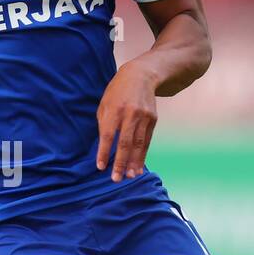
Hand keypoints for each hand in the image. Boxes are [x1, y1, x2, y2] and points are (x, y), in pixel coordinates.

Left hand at [96, 61, 157, 182]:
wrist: (141, 75)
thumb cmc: (117, 92)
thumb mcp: (105, 104)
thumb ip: (104, 124)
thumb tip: (103, 147)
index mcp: (114, 109)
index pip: (108, 134)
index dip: (104, 152)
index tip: (100, 167)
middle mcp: (130, 114)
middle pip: (125, 142)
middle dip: (120, 162)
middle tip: (116, 179)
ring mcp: (143, 117)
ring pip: (138, 144)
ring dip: (133, 162)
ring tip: (129, 176)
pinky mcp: (153, 119)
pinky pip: (146, 141)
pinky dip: (142, 155)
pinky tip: (138, 166)